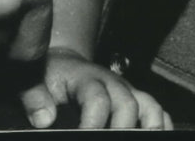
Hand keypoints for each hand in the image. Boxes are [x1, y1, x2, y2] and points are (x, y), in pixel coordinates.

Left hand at [17, 47, 171, 129]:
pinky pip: (157, 111)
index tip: (85, 136)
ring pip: (150, 107)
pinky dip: (161, 126)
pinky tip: (156, 137)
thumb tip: (45, 119)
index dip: (93, 124)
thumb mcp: (34, 81)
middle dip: (122, 130)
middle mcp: (112, 83)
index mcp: (87, 78)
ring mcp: (127, 91)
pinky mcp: (136, 100)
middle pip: (128, 105)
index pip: (97, 99)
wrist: (63, 62)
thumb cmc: (49, 76)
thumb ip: (35, 97)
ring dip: (149, 128)